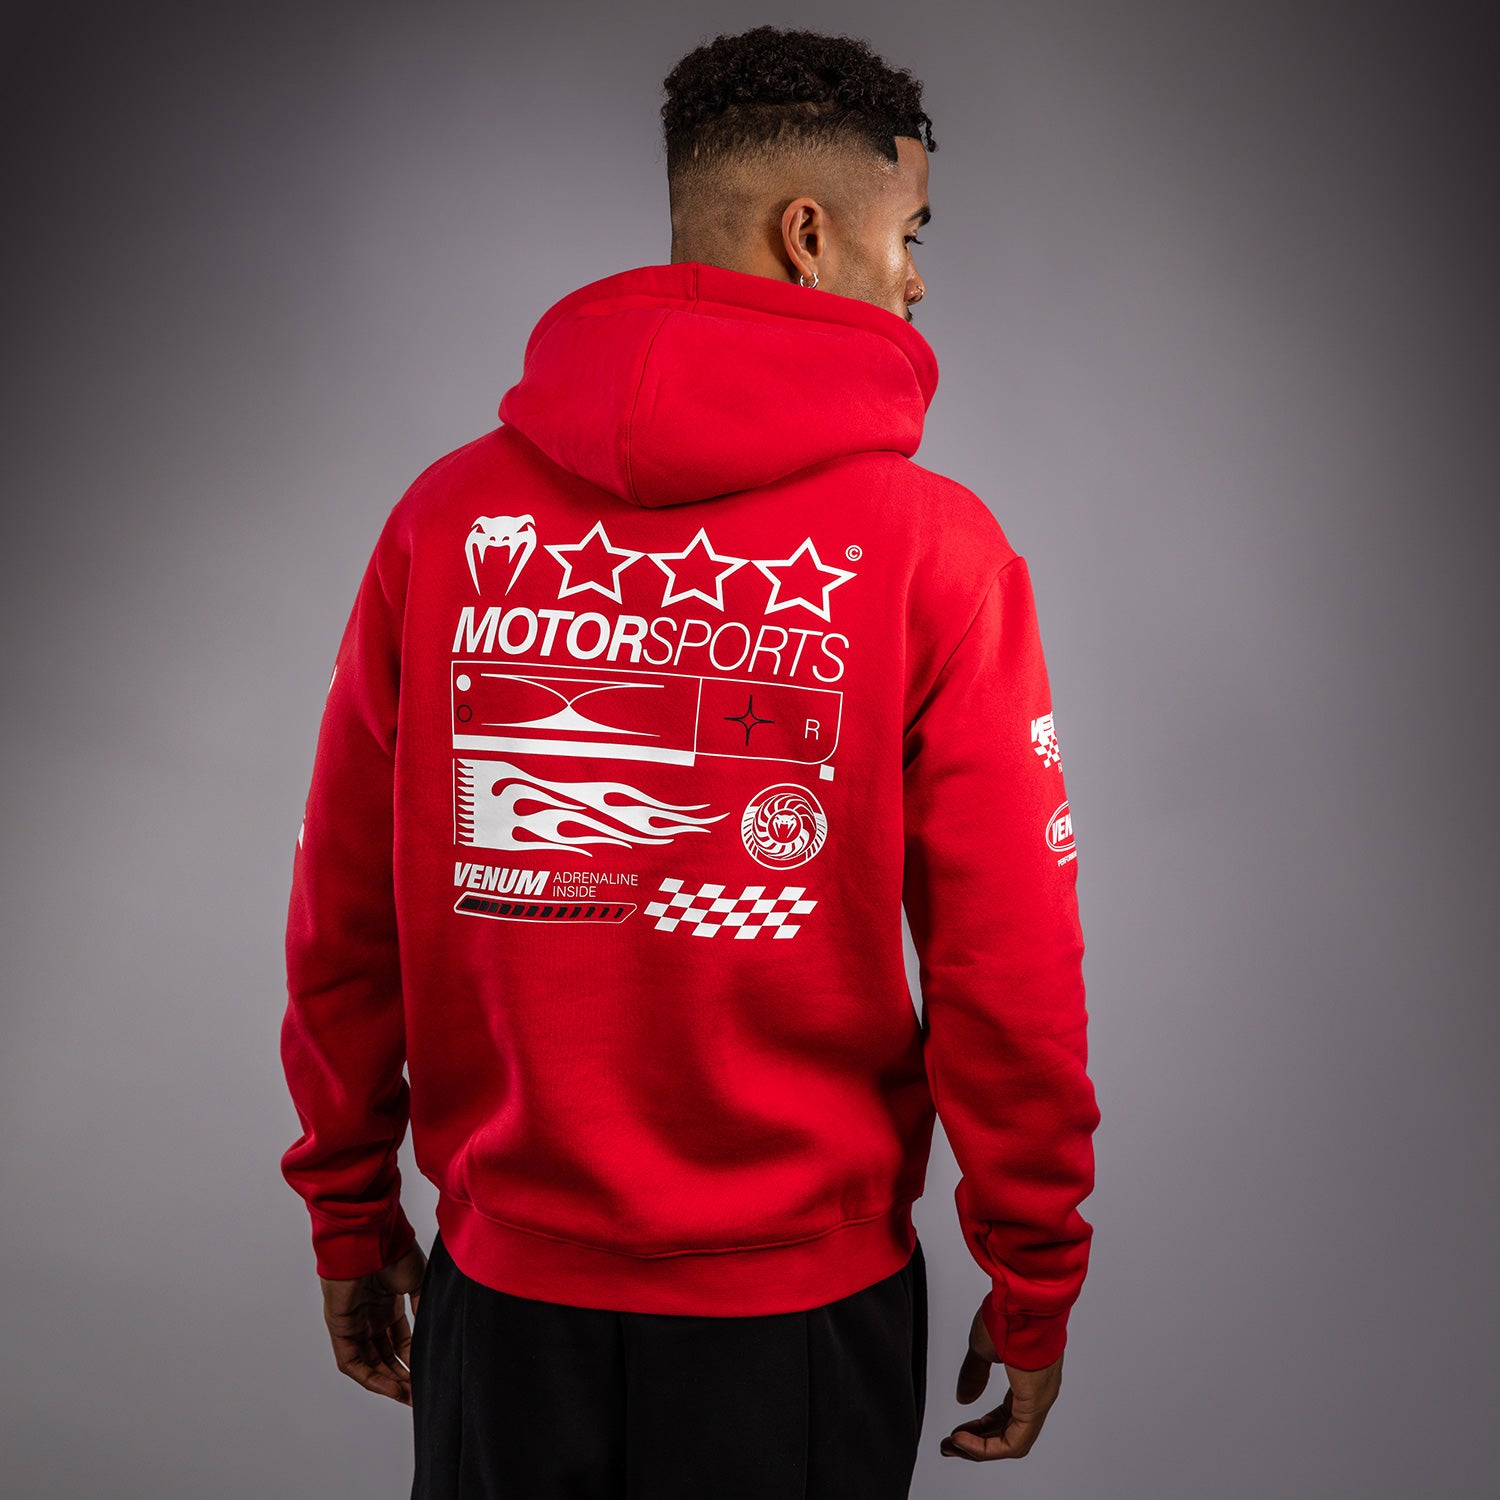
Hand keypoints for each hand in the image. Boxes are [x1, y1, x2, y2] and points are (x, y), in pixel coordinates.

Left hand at [318, 1239, 427, 1405]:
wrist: (370, 1238)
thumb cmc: (394, 1252)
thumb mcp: (419, 1282)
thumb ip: (424, 1309)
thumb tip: (433, 1334)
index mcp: (388, 1305)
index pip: (400, 1342)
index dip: (413, 1361)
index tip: (428, 1377)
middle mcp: (370, 1317)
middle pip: (384, 1357)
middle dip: (401, 1378)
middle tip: (418, 1396)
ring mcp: (354, 1323)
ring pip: (368, 1364)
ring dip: (387, 1382)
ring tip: (407, 1397)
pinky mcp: (340, 1329)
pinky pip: (352, 1362)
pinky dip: (371, 1378)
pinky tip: (391, 1387)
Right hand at [939, 1301, 1063, 1461]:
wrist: (1023, 1300)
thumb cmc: (1009, 1313)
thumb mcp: (983, 1347)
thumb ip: (974, 1374)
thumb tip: (964, 1398)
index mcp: (1028, 1380)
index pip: (1006, 1416)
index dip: (981, 1427)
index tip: (958, 1431)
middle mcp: (1038, 1394)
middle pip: (1009, 1433)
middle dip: (977, 1443)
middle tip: (951, 1446)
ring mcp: (1039, 1400)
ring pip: (1013, 1441)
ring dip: (981, 1448)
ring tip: (954, 1445)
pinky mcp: (1035, 1404)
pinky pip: (1015, 1441)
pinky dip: (989, 1446)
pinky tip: (965, 1440)